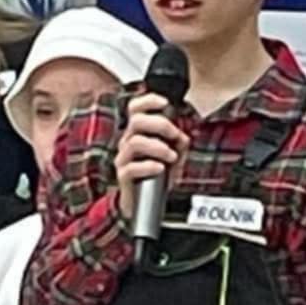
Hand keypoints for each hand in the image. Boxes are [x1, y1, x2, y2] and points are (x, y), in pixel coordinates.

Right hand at [115, 92, 187, 222]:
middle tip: (175, 135)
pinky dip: (148, 166)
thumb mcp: (173, 156)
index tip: (164, 103)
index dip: (148, 101)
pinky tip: (160, 169)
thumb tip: (182, 137)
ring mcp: (124, 159)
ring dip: (158, 147)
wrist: (144, 203)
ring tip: (171, 157)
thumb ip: (178, 143)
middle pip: (137, 121)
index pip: (136, 109)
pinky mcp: (123, 176)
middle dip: (160, 124)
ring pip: (135, 142)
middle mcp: (128, 142)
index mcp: (138, 133)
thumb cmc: (156, 176)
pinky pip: (132, 167)